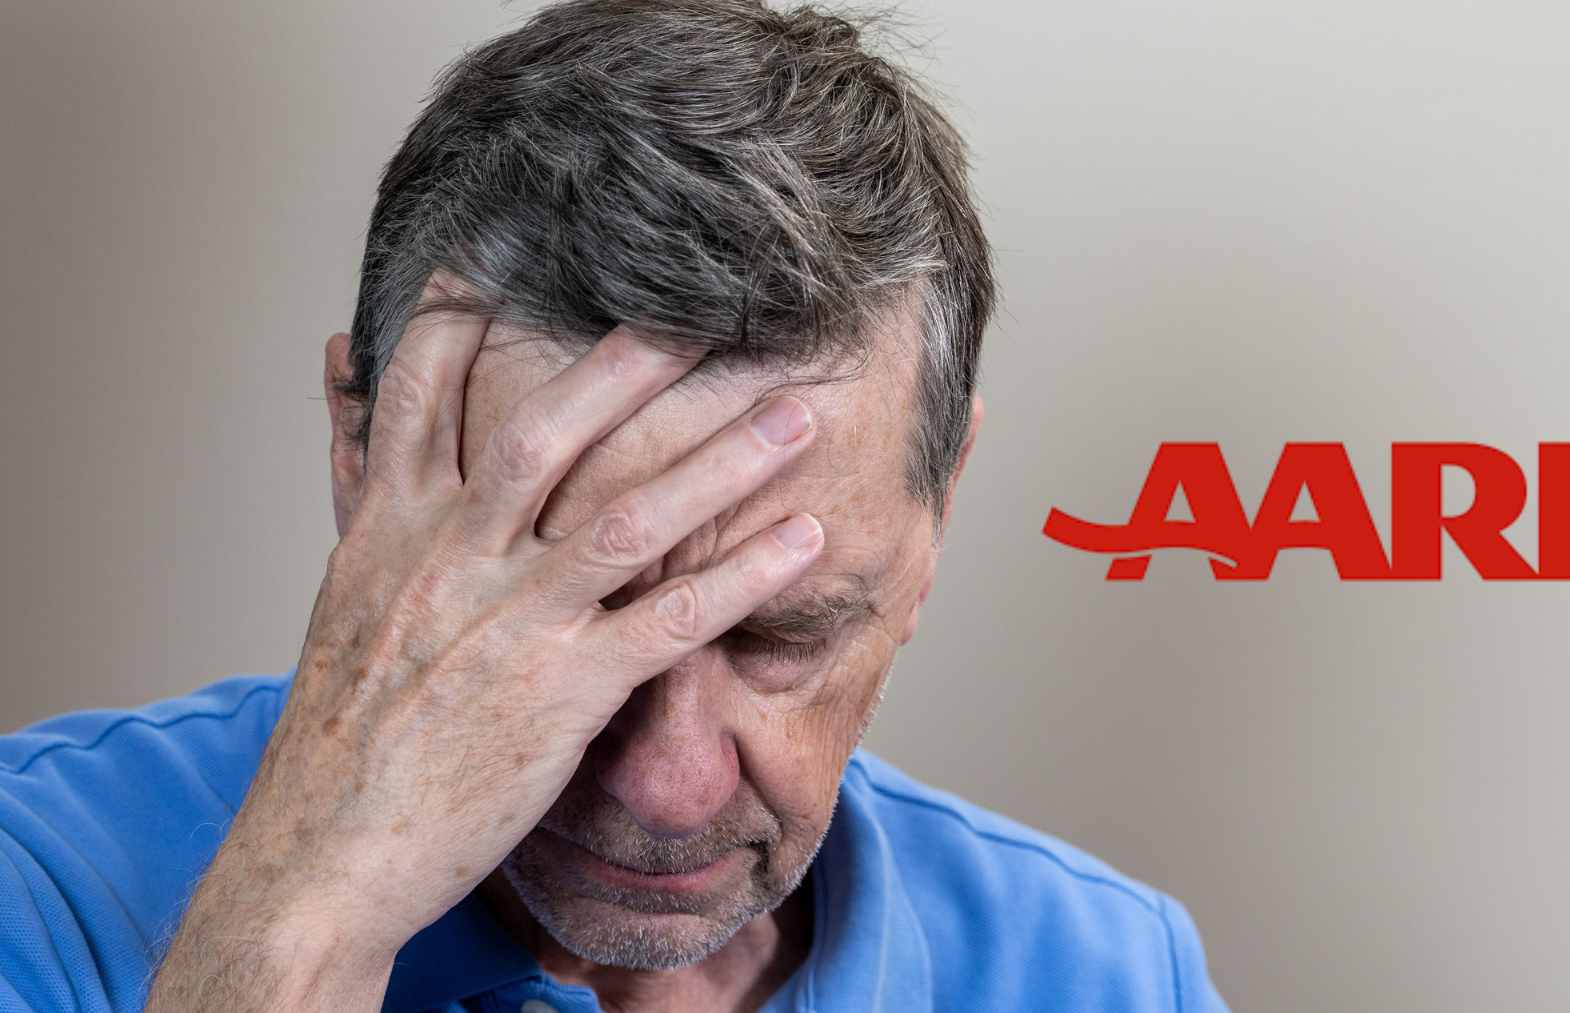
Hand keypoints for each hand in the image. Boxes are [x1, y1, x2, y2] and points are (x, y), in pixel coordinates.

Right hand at [146, 277, 823, 1008]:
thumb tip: (343, 380)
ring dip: (726, 458)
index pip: (425, 392)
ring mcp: (515, 620)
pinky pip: (674, 620)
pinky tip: (808, 540)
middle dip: (638, 364)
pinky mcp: (565, 690)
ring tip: (801, 408)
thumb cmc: (342, 724)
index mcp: (396, 525)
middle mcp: (455, 555)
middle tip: (716, 308)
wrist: (326, 846)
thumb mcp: (343, 586)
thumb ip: (361, 480)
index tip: (516, 250)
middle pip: (553, 432)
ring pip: (632, 516)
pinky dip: (745, 575)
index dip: (466, 314)